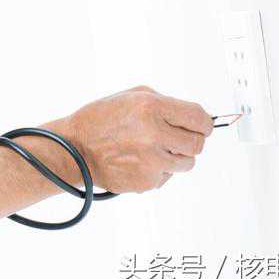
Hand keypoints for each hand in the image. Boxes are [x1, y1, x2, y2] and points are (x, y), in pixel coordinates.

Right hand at [65, 85, 213, 193]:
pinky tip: (140, 161)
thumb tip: (194, 116)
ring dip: (176, 156)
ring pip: (187, 162)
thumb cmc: (100, 120)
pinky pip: (168, 176)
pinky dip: (159, 169)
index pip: (199, 117)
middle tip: (177, 137)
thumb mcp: (131, 96)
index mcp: (151, 108)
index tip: (202, 125)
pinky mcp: (148, 182)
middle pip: (198, 143)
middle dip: (191, 139)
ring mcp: (152, 161)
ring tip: (154, 149)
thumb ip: (165, 103)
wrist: (74, 149)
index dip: (204, 122)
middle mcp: (154, 134)